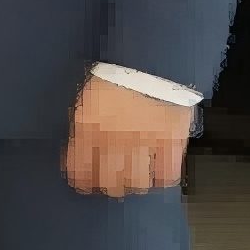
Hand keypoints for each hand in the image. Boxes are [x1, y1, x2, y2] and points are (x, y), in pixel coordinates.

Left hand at [71, 76, 198, 201]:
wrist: (150, 63)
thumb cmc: (112, 79)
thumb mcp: (85, 101)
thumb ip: (82, 129)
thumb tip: (78, 153)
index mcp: (88, 129)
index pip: (80, 171)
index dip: (82, 182)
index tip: (84, 183)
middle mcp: (114, 141)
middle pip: (109, 183)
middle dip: (108, 186)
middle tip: (111, 182)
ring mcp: (144, 144)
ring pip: (137, 183)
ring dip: (134, 184)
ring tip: (134, 178)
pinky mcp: (171, 142)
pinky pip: (166, 175)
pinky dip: (160, 178)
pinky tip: (156, 173)